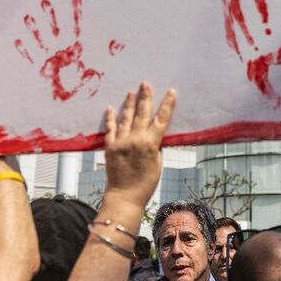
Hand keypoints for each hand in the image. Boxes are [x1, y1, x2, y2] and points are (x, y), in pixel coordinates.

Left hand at [103, 82, 176, 207]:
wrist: (124, 197)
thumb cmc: (146, 184)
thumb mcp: (158, 164)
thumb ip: (156, 146)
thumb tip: (154, 134)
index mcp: (151, 144)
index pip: (161, 119)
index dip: (167, 104)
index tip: (171, 91)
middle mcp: (136, 139)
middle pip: (142, 113)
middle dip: (145, 97)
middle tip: (146, 83)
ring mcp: (121, 142)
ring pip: (126, 117)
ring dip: (129, 103)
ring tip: (131, 92)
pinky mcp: (110, 147)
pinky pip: (110, 128)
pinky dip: (111, 117)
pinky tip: (111, 108)